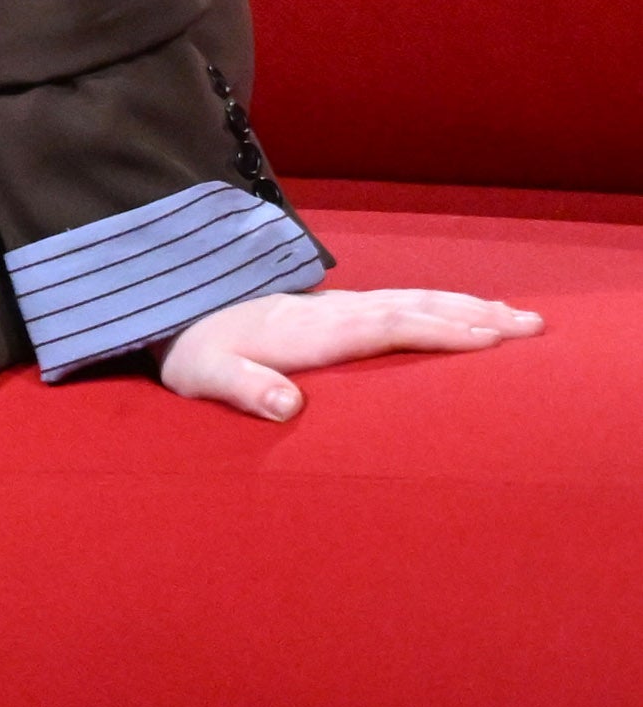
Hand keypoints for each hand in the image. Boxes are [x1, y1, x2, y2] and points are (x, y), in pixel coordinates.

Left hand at [154, 284, 542, 420]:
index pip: (386, 327)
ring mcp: (339, 307)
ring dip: (469, 307)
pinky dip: (444, 305)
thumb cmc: (193, 355)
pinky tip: (470, 311)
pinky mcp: (339, 310)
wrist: (174, 313)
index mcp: (312, 332)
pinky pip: (404, 303)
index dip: (436, 332)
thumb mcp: (206, 378)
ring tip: (522, 317)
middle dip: (474, 316)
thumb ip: (244, 389)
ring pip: (416, 301)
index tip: (488, 340)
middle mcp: (334, 312)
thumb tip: (285, 405)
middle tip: (532, 328)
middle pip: (415, 308)